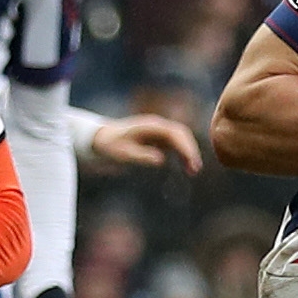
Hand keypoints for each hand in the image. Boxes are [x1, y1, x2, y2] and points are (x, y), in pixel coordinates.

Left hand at [79, 112, 203, 171]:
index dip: (185, 146)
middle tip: (195, 169)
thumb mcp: (122, 154)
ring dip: (189, 153)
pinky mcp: (158, 139)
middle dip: (191, 150)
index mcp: (150, 126)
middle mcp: (157, 126)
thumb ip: (141, 156)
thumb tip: (161, 159)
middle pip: (181, 134)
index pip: (174, 133)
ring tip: (193, 171)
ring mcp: (158, 131)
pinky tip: (186, 168)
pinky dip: (183, 155)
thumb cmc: (110, 146)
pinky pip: (176, 145)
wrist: (101, 139)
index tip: (191, 161)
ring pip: (181, 139)